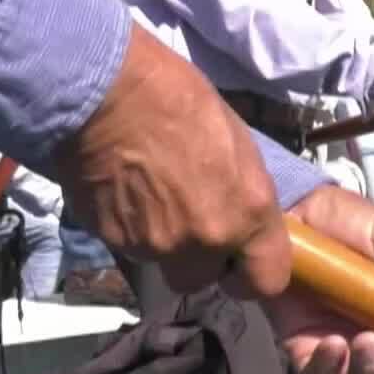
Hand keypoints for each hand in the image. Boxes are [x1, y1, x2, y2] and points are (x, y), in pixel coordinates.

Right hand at [52, 26, 290, 297]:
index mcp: (248, 212)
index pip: (267, 280)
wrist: (106, 93)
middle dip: (195, 259)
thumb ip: (242, 192)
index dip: (252, 276)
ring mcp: (156, 245)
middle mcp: (206, 239)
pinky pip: (126, 245)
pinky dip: (125, 227)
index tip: (238, 263)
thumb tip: (239, 212)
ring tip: (147, 194)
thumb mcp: (237, 144)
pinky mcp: (113, 240)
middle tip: (184, 221)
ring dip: (158, 242)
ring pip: (160, 262)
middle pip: (202, 279)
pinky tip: (120, 190)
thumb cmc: (179, 100)